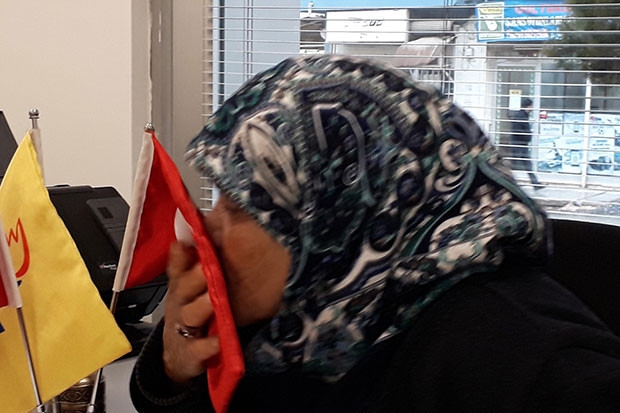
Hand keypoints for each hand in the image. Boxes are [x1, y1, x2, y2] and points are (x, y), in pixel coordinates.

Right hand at [162, 241, 219, 383]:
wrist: (180, 355)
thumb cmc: (190, 311)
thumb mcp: (193, 284)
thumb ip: (201, 256)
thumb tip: (214, 216)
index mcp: (182, 284)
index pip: (178, 265)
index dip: (180, 255)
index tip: (185, 243)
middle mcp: (180, 302)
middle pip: (183, 287)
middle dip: (194, 277)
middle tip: (207, 268)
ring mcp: (184, 326)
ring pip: (190, 314)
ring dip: (201, 306)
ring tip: (212, 300)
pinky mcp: (191, 352)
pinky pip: (198, 348)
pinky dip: (207, 345)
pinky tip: (217, 340)